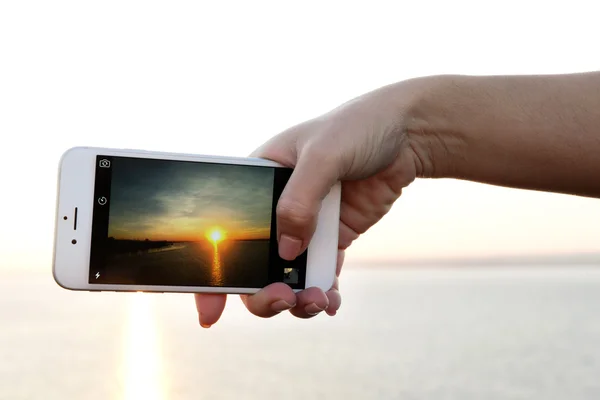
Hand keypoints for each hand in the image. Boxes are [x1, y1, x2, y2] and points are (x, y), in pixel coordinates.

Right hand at [195, 82, 421, 326]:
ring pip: (289, 273)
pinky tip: (331, 302)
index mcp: (260, 180)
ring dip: (297, 297)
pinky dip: (324, 291)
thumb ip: (300, 200)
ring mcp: (307, 223)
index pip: (225, 228)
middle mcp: (278, 205)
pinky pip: (322, 270)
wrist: (407, 133)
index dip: (213, 271)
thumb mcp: (323, 154)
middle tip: (281, 300)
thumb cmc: (358, 127)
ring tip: (317, 302)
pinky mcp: (333, 234)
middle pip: (256, 261)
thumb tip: (288, 252)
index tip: (211, 308)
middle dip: (261, 292)